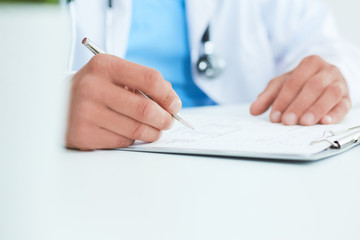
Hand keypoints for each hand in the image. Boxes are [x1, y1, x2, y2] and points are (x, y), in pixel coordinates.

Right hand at [66, 54, 180, 149]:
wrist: (55, 102)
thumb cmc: (94, 89)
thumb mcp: (113, 75)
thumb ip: (142, 83)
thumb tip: (171, 103)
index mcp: (104, 66)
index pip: (150, 79)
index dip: (168, 95)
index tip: (175, 105)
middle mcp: (93, 87)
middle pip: (146, 109)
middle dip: (165, 119)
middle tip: (168, 122)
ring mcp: (86, 112)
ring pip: (137, 130)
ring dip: (152, 132)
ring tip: (153, 129)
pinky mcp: (84, 135)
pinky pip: (123, 142)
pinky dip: (132, 139)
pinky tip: (126, 132)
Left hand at [250, 55, 351, 124]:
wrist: (325, 79)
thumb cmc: (302, 82)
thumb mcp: (282, 85)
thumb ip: (267, 97)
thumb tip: (253, 110)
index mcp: (309, 64)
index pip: (294, 82)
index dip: (283, 100)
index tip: (275, 116)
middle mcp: (327, 71)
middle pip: (313, 87)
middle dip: (298, 105)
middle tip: (287, 121)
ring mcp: (339, 83)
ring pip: (330, 94)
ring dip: (317, 109)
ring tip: (305, 123)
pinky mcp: (347, 98)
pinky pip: (344, 105)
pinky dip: (335, 114)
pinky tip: (325, 122)